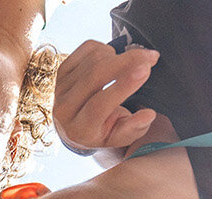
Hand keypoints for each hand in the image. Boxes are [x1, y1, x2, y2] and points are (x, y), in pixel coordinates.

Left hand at [53, 41, 159, 156]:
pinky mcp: (61, 70)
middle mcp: (64, 109)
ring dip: (119, 56)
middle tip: (151, 57)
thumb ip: (134, 128)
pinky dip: (106, 49)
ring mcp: (60, 87)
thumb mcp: (119, 137)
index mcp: (79, 130)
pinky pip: (87, 49)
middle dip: (127, 61)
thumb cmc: (104, 131)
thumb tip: (149, 114)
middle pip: (95, 76)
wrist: (75, 126)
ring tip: (134, 64)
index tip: (145, 69)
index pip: (99, 105)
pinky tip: (114, 60)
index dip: (123, 86)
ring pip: (93, 59)